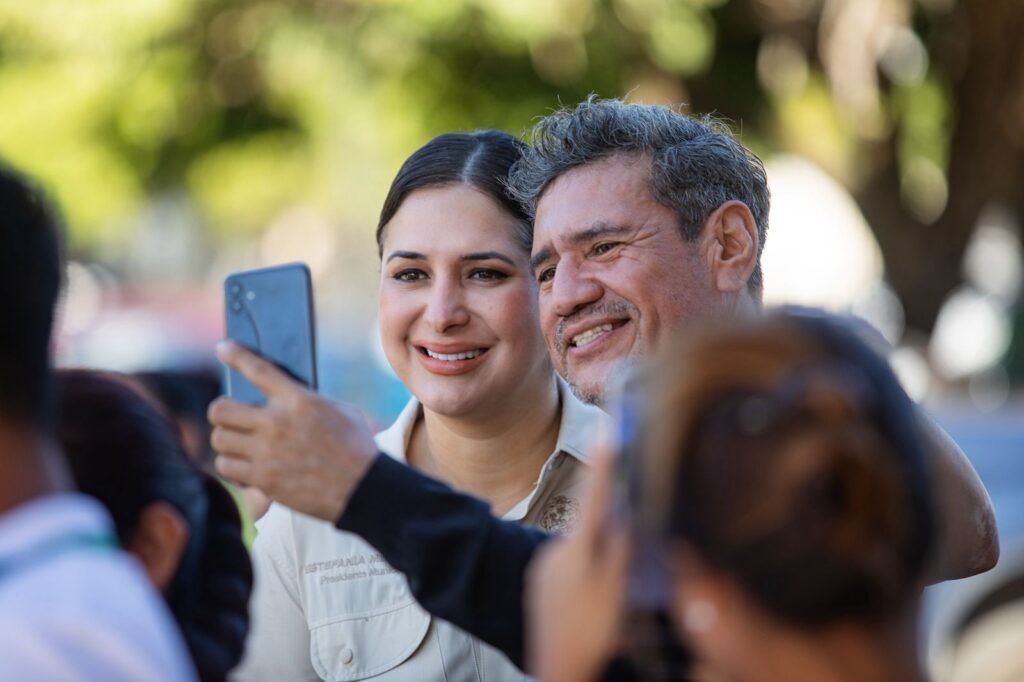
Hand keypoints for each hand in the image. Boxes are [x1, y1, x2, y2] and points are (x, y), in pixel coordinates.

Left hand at [208, 341, 377, 521]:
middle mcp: (276, 424)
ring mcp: (266, 453)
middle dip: (221, 411)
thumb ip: (310, 401)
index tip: (223, 349)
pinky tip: (245, 466)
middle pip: (220, 409)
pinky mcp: (263, 479)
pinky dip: (232, 466)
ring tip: (238, 444)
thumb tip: (288, 397)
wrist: (363, 489)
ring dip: (226, 440)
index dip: (236, 356)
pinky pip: (226, 467)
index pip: (258, 370)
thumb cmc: (357, 448)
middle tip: (231, 417)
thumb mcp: (341, 411)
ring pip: (219, 439)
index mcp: (299, 400)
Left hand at [525, 447, 628, 681]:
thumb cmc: (590, 634)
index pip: (596, 497)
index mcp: (577, 550)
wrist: (557, 671)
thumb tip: (626, 513)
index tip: (609, 428)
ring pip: (582, 552)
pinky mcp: (541, 585)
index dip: (605, 463)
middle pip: (591, 528)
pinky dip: (585, 579)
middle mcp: (556, 553)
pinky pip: (570, 571)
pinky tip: (591, 606)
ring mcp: (544, 570)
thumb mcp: (616, 592)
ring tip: (608, 603)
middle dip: (610, 534)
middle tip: (621, 569)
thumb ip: (622, 550)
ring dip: (598, 563)